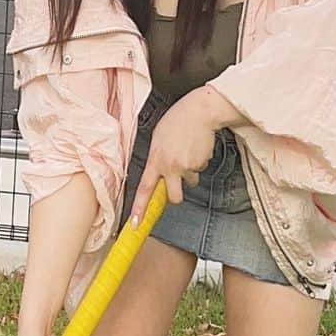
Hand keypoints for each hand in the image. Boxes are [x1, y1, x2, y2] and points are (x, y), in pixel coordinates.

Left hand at [130, 86, 225, 221]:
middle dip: (177, 195)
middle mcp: (170, 166)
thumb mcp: (158, 139)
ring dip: (190, 172)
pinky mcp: (201, 163)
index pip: (145, 189)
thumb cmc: (177, 121)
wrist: (199, 111)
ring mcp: (186, 166)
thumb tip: (159, 174)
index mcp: (155, 160)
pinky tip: (196, 147)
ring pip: (190, 181)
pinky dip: (199, 162)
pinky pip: (199, 169)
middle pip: (174, 197)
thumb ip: (157, 159)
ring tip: (188, 151)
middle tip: (178, 183)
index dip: (140, 208)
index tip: (135, 223)